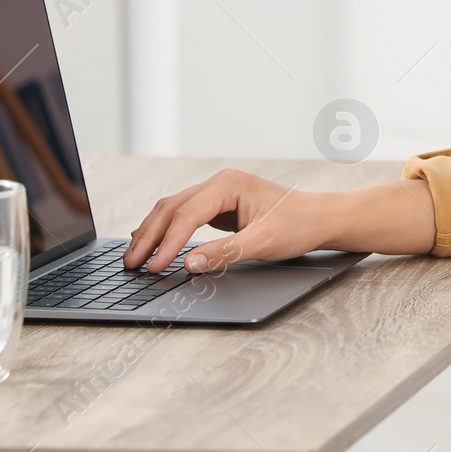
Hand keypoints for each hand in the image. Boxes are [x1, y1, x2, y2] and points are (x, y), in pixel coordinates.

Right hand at [123, 168, 318, 273]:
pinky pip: (184, 214)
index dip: (167, 243)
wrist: (319, 218)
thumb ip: (225, 253)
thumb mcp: (263, 243)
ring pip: (173, 209)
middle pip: (172, 208)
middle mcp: (219, 183)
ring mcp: (217, 191)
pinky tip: (151, 241)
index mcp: (228, 185)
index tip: (154, 268)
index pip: (186, 215)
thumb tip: (189, 264)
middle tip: (131, 264)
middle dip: (149, 237)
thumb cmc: (298, 226)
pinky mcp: (219, 204)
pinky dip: (166, 229)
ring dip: (153, 232)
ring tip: (134, 256)